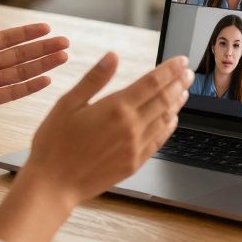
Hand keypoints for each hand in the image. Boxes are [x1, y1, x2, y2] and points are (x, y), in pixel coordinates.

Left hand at [0, 0, 69, 128]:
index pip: (6, 38)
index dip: (27, 33)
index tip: (46, 27)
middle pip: (20, 54)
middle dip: (43, 48)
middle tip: (65, 42)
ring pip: (20, 72)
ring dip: (42, 65)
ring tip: (63, 57)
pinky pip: (11, 92)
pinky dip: (29, 87)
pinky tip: (47, 79)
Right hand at [21, 54, 191, 207]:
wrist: (53, 184)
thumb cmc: (54, 143)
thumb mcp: (68, 103)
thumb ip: (94, 79)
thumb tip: (112, 56)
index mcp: (116, 108)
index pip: (152, 82)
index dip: (170, 70)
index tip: (181, 61)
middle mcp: (131, 127)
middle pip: (164, 99)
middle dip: (179, 83)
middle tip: (188, 73)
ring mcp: (135, 147)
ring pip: (165, 119)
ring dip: (177, 103)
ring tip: (185, 91)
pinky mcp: (134, 163)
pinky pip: (159, 141)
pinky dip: (169, 127)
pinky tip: (172, 120)